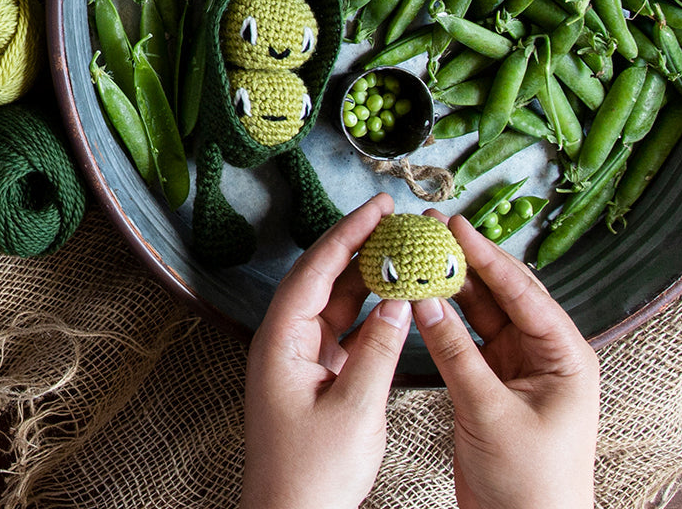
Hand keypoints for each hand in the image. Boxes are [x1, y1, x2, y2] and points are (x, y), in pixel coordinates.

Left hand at [239, 193, 410, 508]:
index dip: (348, 233)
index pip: (316, 270)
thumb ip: (379, 349)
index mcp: (281, 340)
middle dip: (357, 245)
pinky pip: (345, 328)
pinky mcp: (318, 371)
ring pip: (336, 300)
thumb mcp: (355, 408)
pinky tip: (395, 297)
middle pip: (324, 277)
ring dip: (367, 276)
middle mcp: (287, 339)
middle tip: (392, 217)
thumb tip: (400, 302)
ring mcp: (302, 354)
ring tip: (400, 249)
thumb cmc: (312, 473)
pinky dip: (370, 312)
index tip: (378, 207)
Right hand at [413, 212, 599, 508]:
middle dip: (470, 262)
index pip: (523, 291)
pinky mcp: (493, 381)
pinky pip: (468, 339)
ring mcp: (517, 365)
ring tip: (425, 254)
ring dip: (455, 287)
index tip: (457, 225)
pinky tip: (425, 298)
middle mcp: (544, 352)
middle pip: (503, 294)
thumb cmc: (529, 483)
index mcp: (565, 354)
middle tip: (435, 229)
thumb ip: (456, 355)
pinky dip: (446, 320)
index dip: (488, 256)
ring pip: (483, 313)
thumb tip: (424, 302)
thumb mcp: (490, 412)